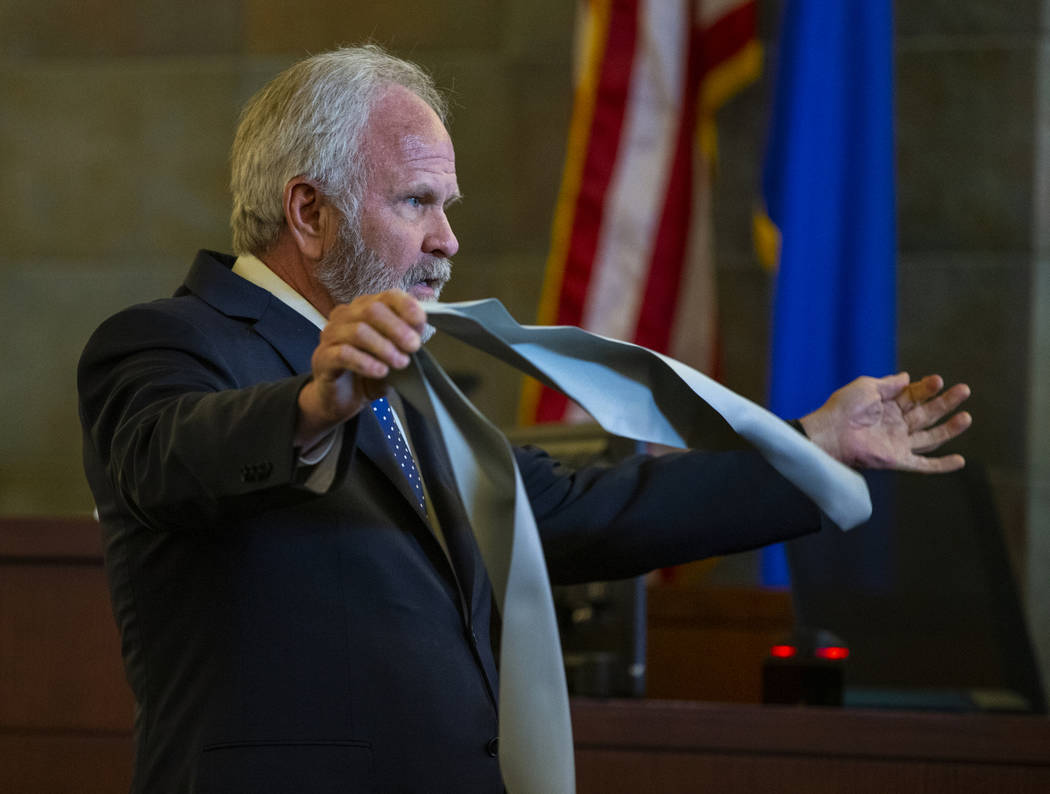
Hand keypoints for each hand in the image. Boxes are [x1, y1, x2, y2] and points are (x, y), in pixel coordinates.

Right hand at [296, 290, 425, 447]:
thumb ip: (405, 339)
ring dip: (384, 347)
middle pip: (372, 310)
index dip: (406, 306)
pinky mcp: (322, 357)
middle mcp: (346, 316)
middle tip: (413, 347)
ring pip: (358, 332)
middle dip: (397, 329)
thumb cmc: (370, 372)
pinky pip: (343, 354)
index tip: (420, 323)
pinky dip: (365, 362)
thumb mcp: (394, 354)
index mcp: (366, 308)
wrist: (343, 400)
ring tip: (400, 363)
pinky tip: (380, 371)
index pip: (387, 296)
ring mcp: (331, 335)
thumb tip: (419, 326)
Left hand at [798, 372, 971, 472]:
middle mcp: (896, 425)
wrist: (831, 432)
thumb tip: (907, 377)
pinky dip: (942, 465)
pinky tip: (960, 461)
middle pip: (927, 414)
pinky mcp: (897, 460)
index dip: (927, 388)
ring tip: (967, 417)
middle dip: (946, 402)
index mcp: (888, 406)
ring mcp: (898, 443)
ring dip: (950, 429)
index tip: (938, 380)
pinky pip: (923, 465)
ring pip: (931, 437)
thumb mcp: (867, 387)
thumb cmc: (843, 407)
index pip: (915, 396)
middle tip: (964, 390)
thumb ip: (889, 384)